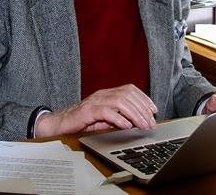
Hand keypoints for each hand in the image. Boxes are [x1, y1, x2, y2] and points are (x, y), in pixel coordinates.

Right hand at [34, 84, 157, 137]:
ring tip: (142, 125)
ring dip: (134, 114)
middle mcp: (103, 94)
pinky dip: (119, 118)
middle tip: (151, 122)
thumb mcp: (106, 118)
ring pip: (120, 102)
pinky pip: (106, 112)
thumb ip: (120, 116)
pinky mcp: (87, 111)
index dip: (144, 98)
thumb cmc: (84, 122)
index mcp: (108, 93)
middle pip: (128, 95)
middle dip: (142, 109)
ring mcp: (95, 101)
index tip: (154, 110)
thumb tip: (138, 121)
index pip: (130, 90)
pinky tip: (127, 125)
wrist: (61, 124)